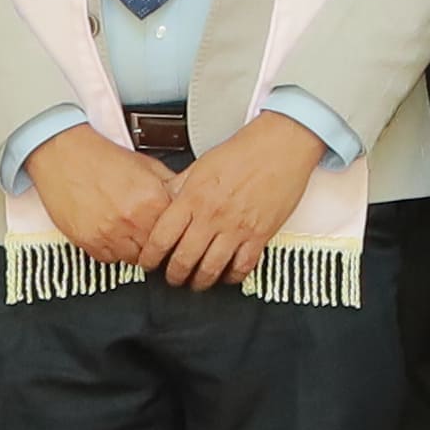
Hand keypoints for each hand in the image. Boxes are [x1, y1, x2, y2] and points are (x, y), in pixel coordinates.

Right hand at [23, 124, 173, 268]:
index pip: (176, 232)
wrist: (64, 154)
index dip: (175, 233)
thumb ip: (170, 184)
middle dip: (156, 243)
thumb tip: (187, 197)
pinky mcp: (89, 242)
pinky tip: (112, 234)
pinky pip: (109, 259)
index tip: (173, 233)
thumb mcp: (147, 165)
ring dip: (136, 249)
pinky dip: (114, 251)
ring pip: (134, 259)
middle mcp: (132, 220)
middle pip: (156, 249)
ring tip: (131, 234)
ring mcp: (110, 234)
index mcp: (151, 200)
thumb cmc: (101, 157)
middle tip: (150, 235)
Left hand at [149, 113, 329, 291]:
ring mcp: (236, 228)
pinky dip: (232, 277)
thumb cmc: (244, 151)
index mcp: (193, 198)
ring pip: (211, 270)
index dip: (150, 257)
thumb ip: (180, 187)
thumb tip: (164, 200)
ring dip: (200, 282)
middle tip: (171, 278)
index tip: (148, 263)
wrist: (281, 146)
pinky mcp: (260, 235)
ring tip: (196, 283)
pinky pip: (242, 267)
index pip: (161, 238)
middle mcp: (212, 216)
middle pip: (183, 260)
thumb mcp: (201, 165)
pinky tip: (227, 275)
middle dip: (173, 276)